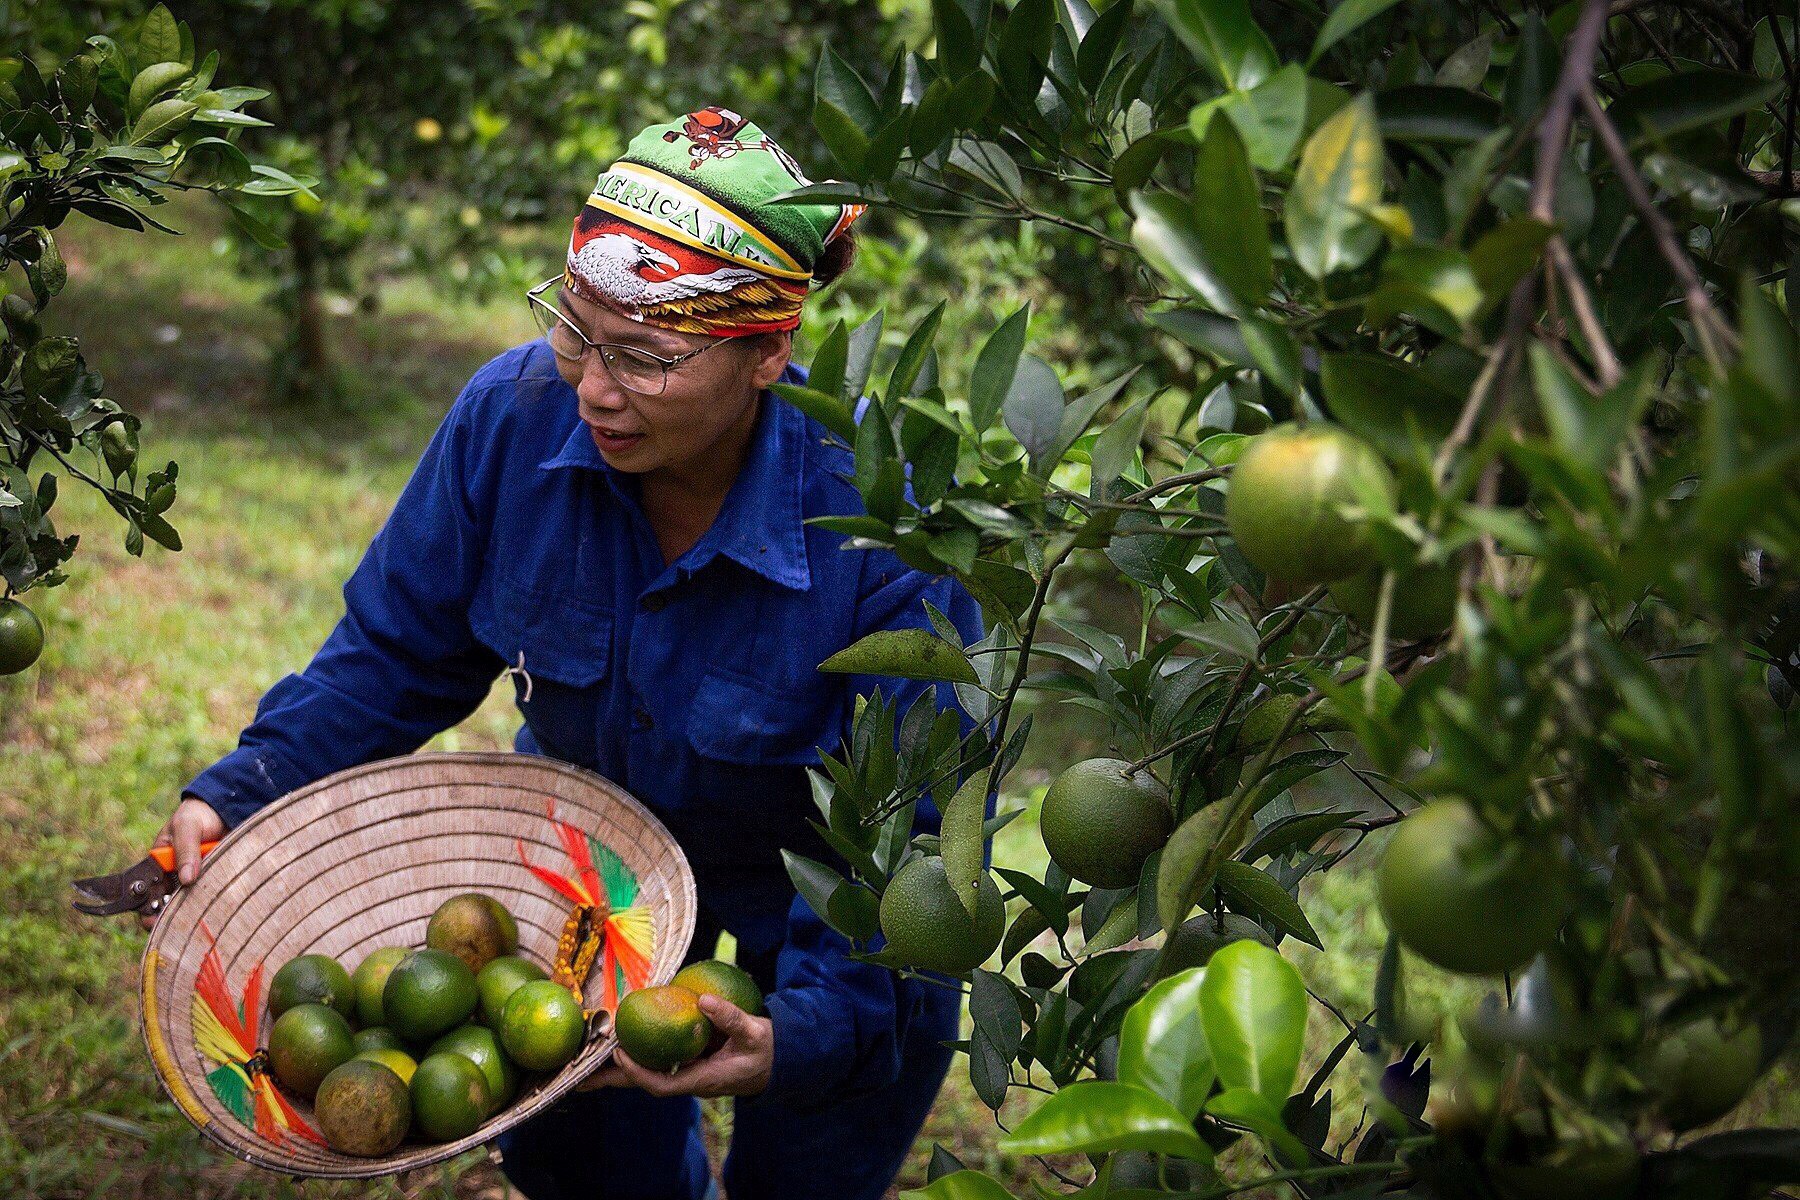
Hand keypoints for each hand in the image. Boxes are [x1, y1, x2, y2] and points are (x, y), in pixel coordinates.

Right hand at [141, 795, 225, 931]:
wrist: (226, 808)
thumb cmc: (197, 815)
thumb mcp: (186, 826)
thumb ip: (185, 850)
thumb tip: (187, 879)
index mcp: (159, 864)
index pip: (147, 891)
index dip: (146, 908)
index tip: (150, 919)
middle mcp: (175, 875)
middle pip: (167, 904)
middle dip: (169, 915)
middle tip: (176, 922)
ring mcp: (195, 879)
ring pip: (191, 902)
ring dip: (193, 908)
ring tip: (197, 913)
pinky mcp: (214, 879)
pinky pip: (212, 894)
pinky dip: (214, 900)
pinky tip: (217, 904)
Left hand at [578, 995, 772, 1097]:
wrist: (780, 1062)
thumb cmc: (767, 1050)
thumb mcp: (754, 1033)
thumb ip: (730, 1018)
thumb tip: (702, 1000)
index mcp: (702, 1079)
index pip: (662, 1084)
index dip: (637, 1072)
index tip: (618, 1053)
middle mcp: (689, 1080)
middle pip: (643, 1083)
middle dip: (611, 1080)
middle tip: (578, 1076)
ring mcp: (687, 1073)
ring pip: (645, 1073)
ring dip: (617, 1070)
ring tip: (587, 1062)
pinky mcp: (688, 1063)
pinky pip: (655, 1062)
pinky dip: (635, 1056)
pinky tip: (620, 1045)